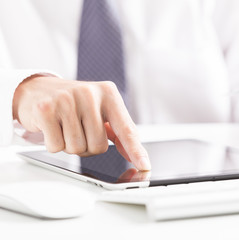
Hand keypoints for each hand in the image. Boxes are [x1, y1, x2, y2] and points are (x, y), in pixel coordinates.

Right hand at [12, 75, 150, 169]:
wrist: (39, 90)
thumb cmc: (75, 104)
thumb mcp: (101, 110)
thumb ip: (119, 131)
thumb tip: (136, 156)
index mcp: (109, 93)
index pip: (126, 129)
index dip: (135, 150)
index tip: (144, 165)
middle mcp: (90, 94)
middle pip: (99, 146)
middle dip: (88, 146)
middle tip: (80, 129)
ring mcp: (66, 100)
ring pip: (77, 148)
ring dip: (71, 145)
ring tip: (66, 127)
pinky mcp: (45, 109)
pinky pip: (56, 147)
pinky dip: (54, 144)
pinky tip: (53, 127)